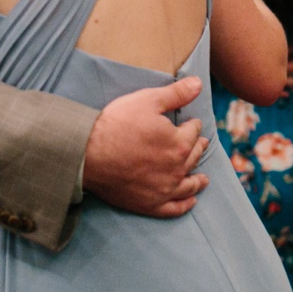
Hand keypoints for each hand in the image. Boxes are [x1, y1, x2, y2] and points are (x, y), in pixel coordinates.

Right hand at [82, 77, 209, 216]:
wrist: (88, 154)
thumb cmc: (117, 124)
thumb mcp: (147, 100)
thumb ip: (176, 94)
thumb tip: (199, 84)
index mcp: (179, 143)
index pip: (192, 132)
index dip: (192, 125)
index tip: (191, 123)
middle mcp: (176, 169)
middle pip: (193, 156)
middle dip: (198, 148)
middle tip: (200, 144)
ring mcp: (164, 189)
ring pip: (189, 185)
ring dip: (198, 180)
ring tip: (204, 178)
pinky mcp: (150, 204)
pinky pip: (174, 208)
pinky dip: (185, 204)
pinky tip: (191, 201)